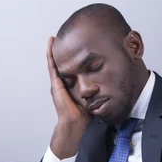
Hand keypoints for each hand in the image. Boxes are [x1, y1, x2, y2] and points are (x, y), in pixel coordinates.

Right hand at [47, 36, 91, 158]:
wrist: (75, 122)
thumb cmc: (83, 114)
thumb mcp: (93, 96)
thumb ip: (97, 89)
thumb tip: (111, 83)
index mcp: (69, 86)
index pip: (70, 69)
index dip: (70, 59)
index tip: (73, 47)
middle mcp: (62, 83)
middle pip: (61, 64)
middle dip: (61, 52)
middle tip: (62, 38)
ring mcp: (57, 82)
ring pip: (54, 62)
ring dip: (53, 50)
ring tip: (53, 38)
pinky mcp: (55, 83)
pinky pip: (52, 64)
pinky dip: (50, 53)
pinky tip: (51, 43)